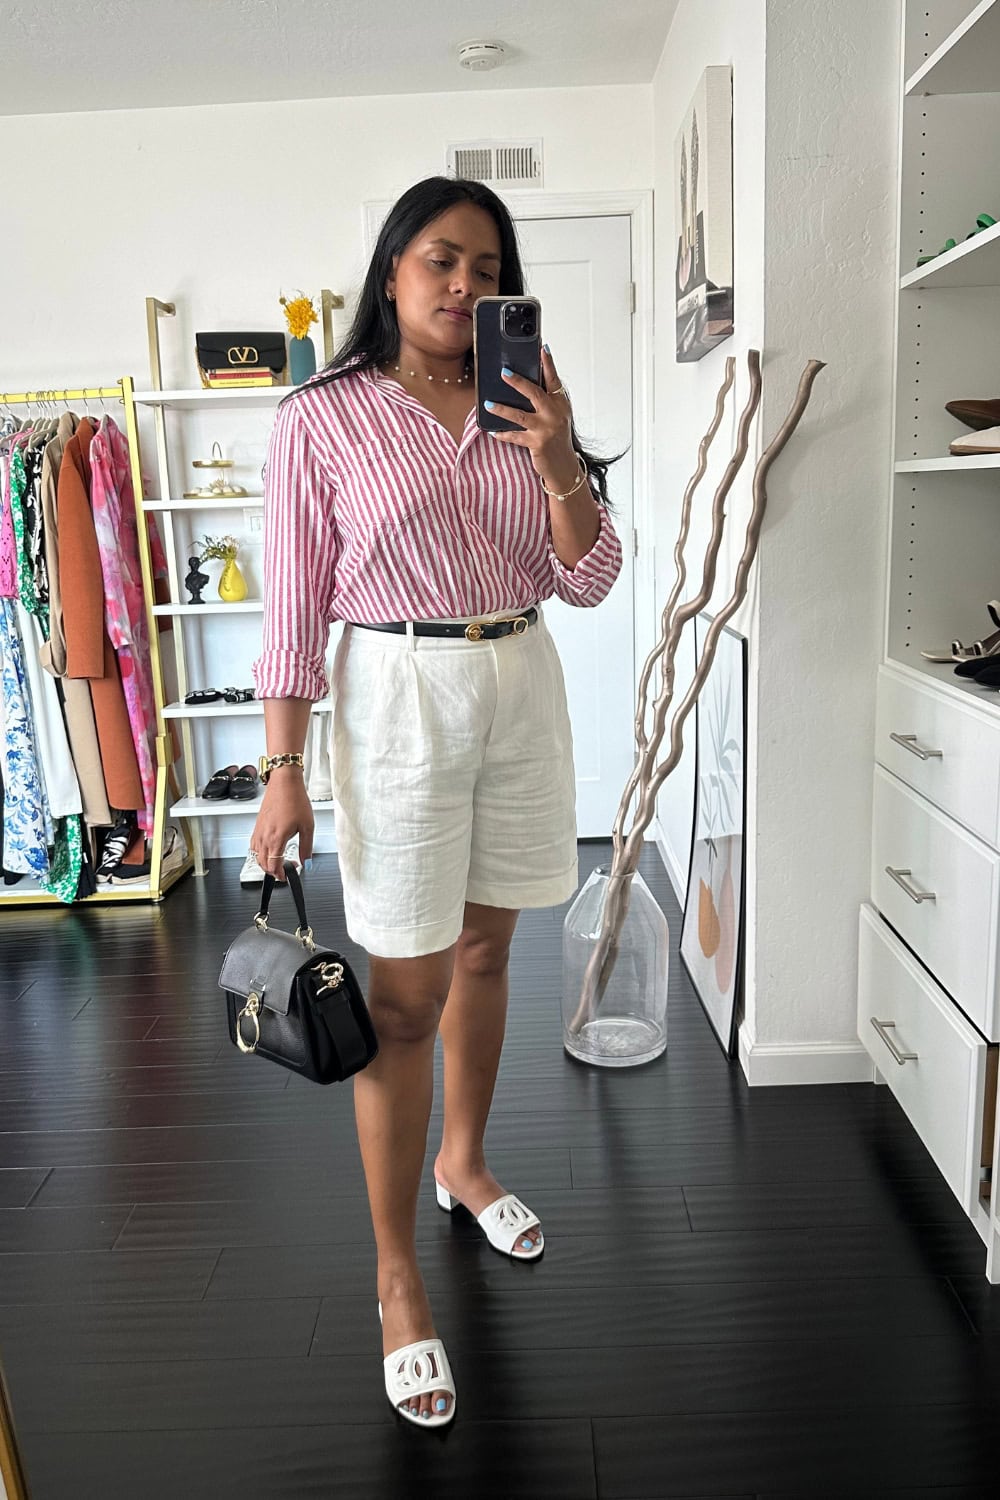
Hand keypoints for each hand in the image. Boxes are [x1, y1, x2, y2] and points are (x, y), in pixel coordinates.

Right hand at [251, 776, 313, 880]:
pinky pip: (254, 846)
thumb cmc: (295, 799)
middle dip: (273, 872)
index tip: (287, 876)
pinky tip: (269, 851)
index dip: (281, 875)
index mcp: (276, 838)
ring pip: (257, 856)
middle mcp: (264, 836)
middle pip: (263, 864)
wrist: (284, 782)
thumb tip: (307, 862)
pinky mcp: (257, 826)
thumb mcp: (307, 826)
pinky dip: (260, 853)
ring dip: (266, 863)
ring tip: (278, 862)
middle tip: (285, 871)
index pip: (273, 866)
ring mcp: (258, 831)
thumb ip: (306, 847)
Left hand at [485, 346, 579, 490]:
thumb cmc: (558, 437)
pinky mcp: (537, 444)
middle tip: (504, 372)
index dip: (548, 363)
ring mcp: (546, 429)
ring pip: (520, 415)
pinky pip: (515, 436)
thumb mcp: (556, 414)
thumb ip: (545, 399)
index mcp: (560, 403)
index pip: (553, 379)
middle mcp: (555, 414)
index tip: (543, 348)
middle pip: (535, 393)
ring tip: (488, 403)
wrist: (564, 465)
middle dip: (518, 382)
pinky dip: (503, 434)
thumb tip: (523, 383)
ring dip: (502, 409)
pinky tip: (492, 431)